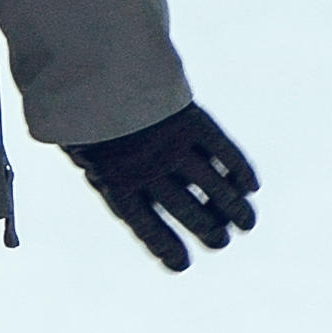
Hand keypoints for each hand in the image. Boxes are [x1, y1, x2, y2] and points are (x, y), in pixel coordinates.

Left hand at [62, 102, 259, 271]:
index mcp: (113, 180)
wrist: (93, 67)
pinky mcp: (192, 122)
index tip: (181, 265)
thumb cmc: (84, 109)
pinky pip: (224, 152)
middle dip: (207, 229)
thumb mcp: (81, 144)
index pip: (144, 224)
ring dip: (233, 207)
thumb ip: (106, 173)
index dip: (164, 245)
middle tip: (222, 241)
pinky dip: (240, 171)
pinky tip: (250, 186)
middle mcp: (147, 168)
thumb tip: (135, 196)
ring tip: (247, 224)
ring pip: (212, 185)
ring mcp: (172, 146)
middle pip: (186, 209)